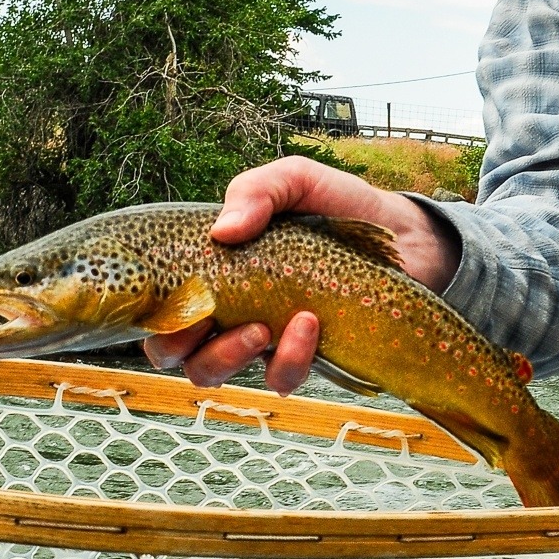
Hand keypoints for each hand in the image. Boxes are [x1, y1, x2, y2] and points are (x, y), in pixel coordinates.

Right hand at [142, 156, 460, 394]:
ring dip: (228, 356)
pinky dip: (288, 357)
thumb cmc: (341, 206)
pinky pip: (280, 377)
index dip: (151, 312)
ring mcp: (266, 338)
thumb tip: (222, 233)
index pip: (162, 302)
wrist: (407, 237)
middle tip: (206, 321)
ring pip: (216, 374)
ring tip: (262, 328)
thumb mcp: (296, 181)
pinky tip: (310, 324)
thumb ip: (256, 191)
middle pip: (175, 352)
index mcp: (217, 269)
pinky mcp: (305, 358)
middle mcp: (231, 309)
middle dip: (179, 345)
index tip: (171, 299)